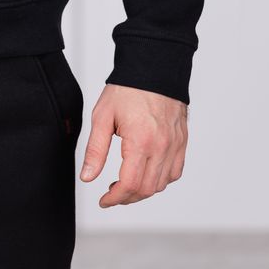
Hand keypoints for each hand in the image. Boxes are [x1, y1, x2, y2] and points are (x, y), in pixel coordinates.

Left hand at [78, 83, 187, 206]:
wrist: (153, 67)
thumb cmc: (127, 89)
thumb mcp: (102, 116)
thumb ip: (95, 150)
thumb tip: (88, 177)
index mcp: (140, 141)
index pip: (129, 185)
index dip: (114, 199)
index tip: (104, 200)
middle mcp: (162, 147)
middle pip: (146, 189)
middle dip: (127, 198)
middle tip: (111, 193)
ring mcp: (174, 145)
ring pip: (162, 184)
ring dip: (143, 191)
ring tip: (126, 183)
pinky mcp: (181, 141)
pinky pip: (174, 172)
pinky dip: (161, 180)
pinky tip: (146, 172)